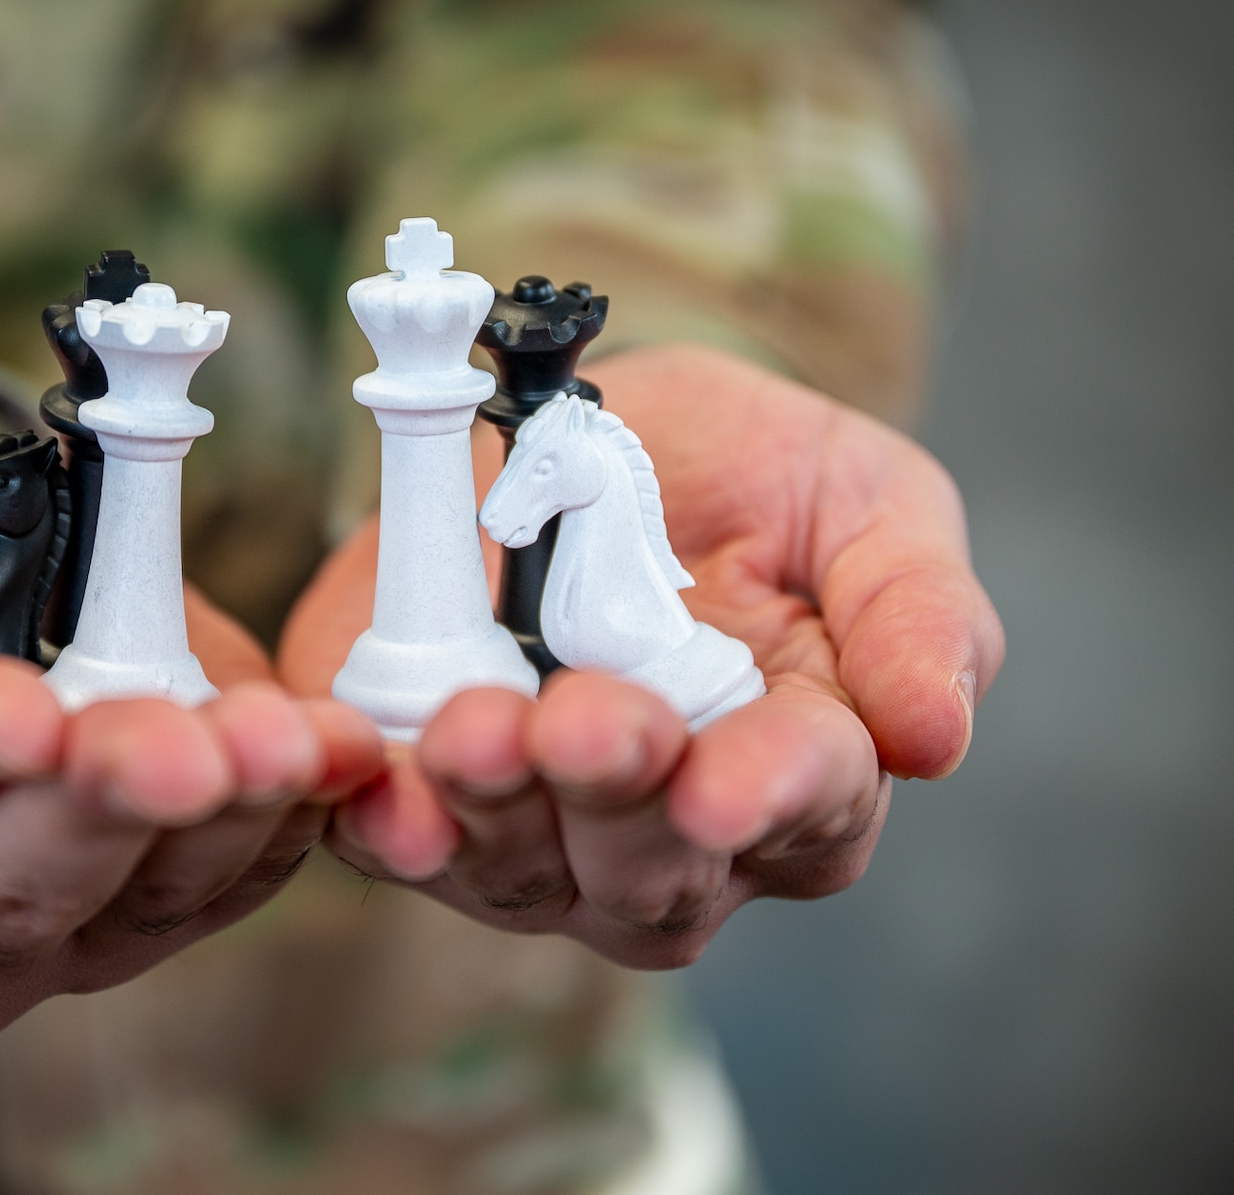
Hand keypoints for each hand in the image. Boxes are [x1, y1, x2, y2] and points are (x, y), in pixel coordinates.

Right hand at [0, 419, 381, 1039]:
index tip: (15, 707)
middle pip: (8, 899)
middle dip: (100, 813)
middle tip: (177, 740)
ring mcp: (48, 930)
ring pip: (139, 904)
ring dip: (224, 821)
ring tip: (288, 740)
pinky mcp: (155, 896)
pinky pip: (231, 879)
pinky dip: (292, 816)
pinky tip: (337, 751)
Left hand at [278, 345, 1004, 967]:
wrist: (583, 427)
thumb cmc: (750, 478)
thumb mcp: (865, 502)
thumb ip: (913, 608)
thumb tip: (935, 735)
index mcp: (801, 773)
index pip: (805, 811)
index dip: (767, 797)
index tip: (721, 786)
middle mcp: (668, 834)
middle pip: (653, 874)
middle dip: (615, 801)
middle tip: (584, 723)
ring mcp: (537, 831)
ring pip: (520, 871)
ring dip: (492, 813)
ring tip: (472, 731)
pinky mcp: (419, 792)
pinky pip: (393, 837)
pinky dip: (378, 816)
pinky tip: (365, 782)